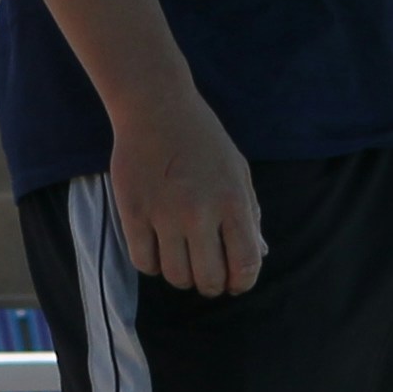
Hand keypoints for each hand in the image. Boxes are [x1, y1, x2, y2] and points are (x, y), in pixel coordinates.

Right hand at [110, 91, 265, 294]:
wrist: (155, 106)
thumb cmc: (202, 140)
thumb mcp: (238, 171)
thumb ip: (249, 214)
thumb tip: (258, 255)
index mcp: (232, 201)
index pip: (245, 264)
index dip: (242, 283)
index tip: (235, 283)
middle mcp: (199, 211)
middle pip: (208, 280)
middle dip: (211, 285)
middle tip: (207, 276)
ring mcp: (164, 214)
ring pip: (175, 276)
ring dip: (182, 276)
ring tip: (182, 259)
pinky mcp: (134, 212)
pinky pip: (144, 262)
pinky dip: (153, 264)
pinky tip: (158, 248)